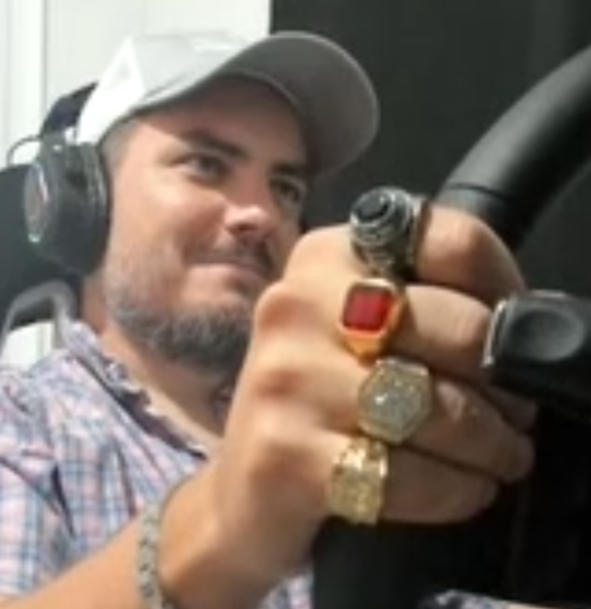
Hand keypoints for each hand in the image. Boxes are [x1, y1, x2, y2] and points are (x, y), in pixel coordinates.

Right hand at [203, 204, 536, 586]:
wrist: (245, 479)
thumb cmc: (315, 398)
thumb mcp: (352, 328)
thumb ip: (422, 304)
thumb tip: (520, 332)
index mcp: (325, 256)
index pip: (450, 241)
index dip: (505, 289)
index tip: (513, 336)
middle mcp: (298, 303)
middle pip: (459, 328)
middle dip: (507, 386)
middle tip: (513, 414)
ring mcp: (286, 376)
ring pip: (439, 409)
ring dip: (490, 446)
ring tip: (499, 455)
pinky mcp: (285, 452)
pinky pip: (407, 475)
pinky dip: (453, 491)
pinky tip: (462, 489)